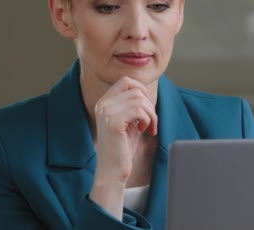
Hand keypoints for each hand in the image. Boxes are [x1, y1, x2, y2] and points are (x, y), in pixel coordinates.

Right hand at [89, 76, 157, 218]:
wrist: (112, 171)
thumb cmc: (122, 148)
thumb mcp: (129, 121)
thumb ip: (133, 105)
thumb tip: (145, 90)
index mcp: (104, 102)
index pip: (126, 81)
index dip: (142, 91)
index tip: (147, 109)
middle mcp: (103, 104)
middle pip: (135, 87)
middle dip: (148, 102)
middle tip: (150, 120)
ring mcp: (106, 112)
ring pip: (139, 98)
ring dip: (150, 113)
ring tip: (148, 127)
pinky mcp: (113, 122)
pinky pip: (139, 110)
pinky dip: (148, 119)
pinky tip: (144, 130)